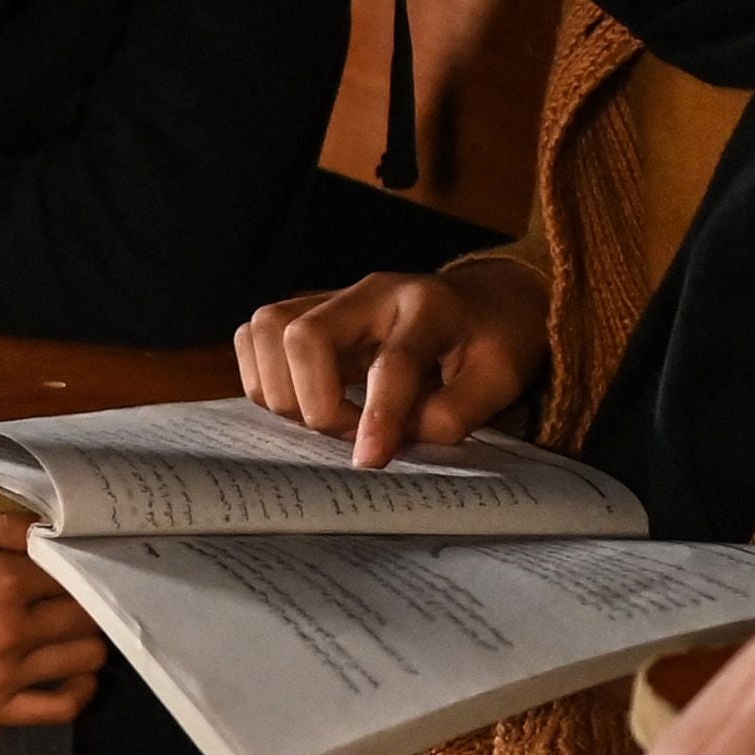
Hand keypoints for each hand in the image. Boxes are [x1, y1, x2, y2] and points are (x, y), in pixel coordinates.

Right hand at [0, 500, 108, 726]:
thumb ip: (8, 519)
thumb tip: (61, 528)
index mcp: (4, 582)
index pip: (78, 576)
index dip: (82, 565)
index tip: (78, 560)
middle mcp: (8, 634)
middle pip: (87, 619)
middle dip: (86, 601)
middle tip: (72, 593)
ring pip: (84, 659)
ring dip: (84, 640)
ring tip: (66, 626)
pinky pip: (60, 708)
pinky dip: (78, 691)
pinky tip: (72, 671)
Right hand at [241, 260, 549, 464]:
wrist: (485, 302)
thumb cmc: (496, 341)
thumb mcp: (500, 380)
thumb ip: (454, 413)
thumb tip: (393, 442)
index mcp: (429, 305)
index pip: (392, 361)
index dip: (379, 416)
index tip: (369, 462)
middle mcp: (371, 292)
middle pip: (304, 334)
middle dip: (314, 401)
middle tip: (348, 435)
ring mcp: (333, 296)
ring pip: (265, 328)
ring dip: (280, 388)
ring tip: (322, 419)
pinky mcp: (308, 311)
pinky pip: (254, 336)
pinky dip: (265, 376)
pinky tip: (302, 401)